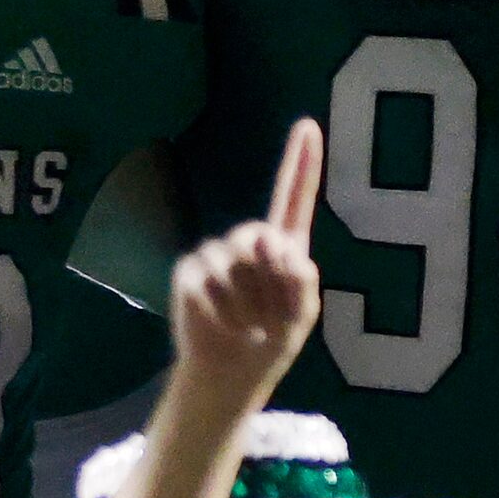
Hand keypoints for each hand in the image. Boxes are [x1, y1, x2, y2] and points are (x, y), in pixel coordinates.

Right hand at [170, 122, 322, 403]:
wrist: (234, 372)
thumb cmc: (273, 339)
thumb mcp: (303, 311)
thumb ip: (300, 275)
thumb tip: (276, 244)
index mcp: (285, 245)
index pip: (294, 196)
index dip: (301, 162)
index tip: (308, 124)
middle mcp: (248, 242)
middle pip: (261, 236)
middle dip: (270, 277)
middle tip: (272, 313)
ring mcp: (215, 255)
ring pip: (236, 263)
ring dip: (250, 302)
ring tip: (251, 324)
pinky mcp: (189, 273)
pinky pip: (208, 282)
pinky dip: (224, 311)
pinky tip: (226, 325)